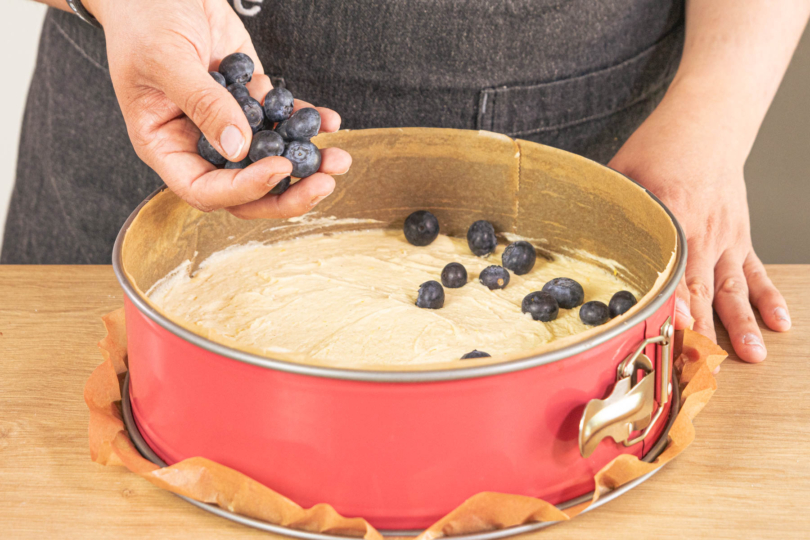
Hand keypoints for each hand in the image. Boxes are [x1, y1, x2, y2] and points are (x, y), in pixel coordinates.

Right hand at [86, 0, 350, 217]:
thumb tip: (239, 148)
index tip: (279, 168)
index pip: (206, 189)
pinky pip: (282, 120)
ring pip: (270, 159)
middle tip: (324, 183)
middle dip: (288, 192)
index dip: (245, 188)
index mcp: (165, 145)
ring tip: (339, 159)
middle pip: (246, 188)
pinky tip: (330, 120)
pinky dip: (307, 123)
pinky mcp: (252, 97)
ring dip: (307, 162)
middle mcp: (199, 142)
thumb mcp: (166, 58)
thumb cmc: (145, 18)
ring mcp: (229, 122)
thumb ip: (203, 102)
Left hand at [609, 90, 790, 362]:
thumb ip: (607, 210)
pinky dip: (767, 297)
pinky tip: (778, 322)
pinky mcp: (739, 237)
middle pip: (704, 288)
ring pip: (734, 287)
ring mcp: (726, 238)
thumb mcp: (623, 175)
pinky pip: (755, 271)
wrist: (707, 124)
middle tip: (708, 364)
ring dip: (743, 323)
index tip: (678, 328)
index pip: (674, 268)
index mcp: (674, 217)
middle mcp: (704, 234)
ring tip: (752, 355)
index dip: (676, 301)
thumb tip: (576, 236)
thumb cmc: (661, 147)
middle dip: (707, 329)